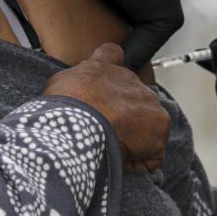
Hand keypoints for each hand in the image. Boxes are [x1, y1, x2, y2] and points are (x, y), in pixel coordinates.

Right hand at [43, 42, 170, 172]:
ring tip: (110, 150)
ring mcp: (147, 99)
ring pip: (145, 125)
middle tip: (104, 134)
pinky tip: (120, 161)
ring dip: (132, 139)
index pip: (112, 54)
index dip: (111, 67)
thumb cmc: (62, 110)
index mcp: (100, 68)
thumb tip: (73, 96)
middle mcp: (128, 78)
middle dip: (123, 117)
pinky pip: (151, 149)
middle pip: (132, 97)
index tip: (107, 85)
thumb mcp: (56, 87)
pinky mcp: (160, 123)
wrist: (78, 125)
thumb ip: (71, 85)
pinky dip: (138, 160)